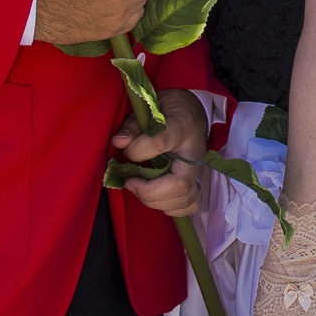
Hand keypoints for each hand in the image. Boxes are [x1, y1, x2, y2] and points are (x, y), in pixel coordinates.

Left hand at [112, 87, 209, 217]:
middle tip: (129, 182)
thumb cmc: (169, 110)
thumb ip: (132, 126)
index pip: (162, 142)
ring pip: (184, 199)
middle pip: (179, 184)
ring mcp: (197, 171)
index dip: (140, 150)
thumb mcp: (148, 108)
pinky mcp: (196, 183)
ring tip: (138, 188)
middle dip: (149, 191)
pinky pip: (189, 205)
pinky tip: (156, 198)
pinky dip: (171, 207)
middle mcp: (193, 153)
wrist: (192, 112)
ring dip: (156, 201)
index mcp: (181, 127)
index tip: (126, 151)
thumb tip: (118, 142)